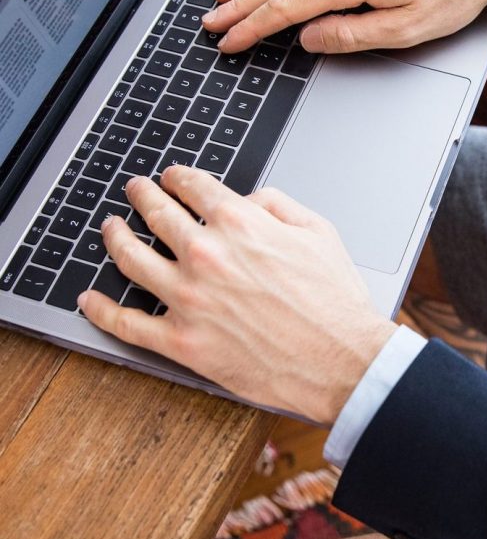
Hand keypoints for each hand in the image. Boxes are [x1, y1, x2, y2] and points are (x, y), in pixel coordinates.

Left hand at [78, 168, 396, 425]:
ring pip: (131, 260)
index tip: (171, 178)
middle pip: (157, 215)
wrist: (343, 360)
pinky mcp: (182, 342)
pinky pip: (127, 323)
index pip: (193, 187)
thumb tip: (249, 199)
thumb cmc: (336, 303)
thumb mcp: (321, 233)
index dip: (178, 177)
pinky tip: (90, 299)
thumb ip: (279, 205)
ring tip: (110, 229)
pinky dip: (102, 310)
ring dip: (114, 238)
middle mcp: (207, 255)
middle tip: (135, 191)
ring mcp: (188, 299)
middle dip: (142, 196)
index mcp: (241, 225)